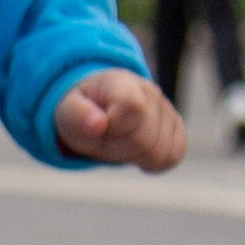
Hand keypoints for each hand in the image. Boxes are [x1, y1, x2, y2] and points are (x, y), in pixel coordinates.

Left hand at [54, 66, 184, 169]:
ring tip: (117, 141)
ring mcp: (167, 109)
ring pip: (159, 152)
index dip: (114, 127)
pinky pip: (172, 157)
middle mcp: (150, 92)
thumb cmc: (82, 111)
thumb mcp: (68, 112)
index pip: (133, 107)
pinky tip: (134, 149)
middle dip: (117, 149)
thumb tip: (98, 124)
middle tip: (104, 138)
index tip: (99, 126)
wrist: (98, 107)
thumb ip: (78, 116)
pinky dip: (151, 162)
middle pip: (144, 140)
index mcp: (121, 82)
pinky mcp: (176, 128)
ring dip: (132, 156)